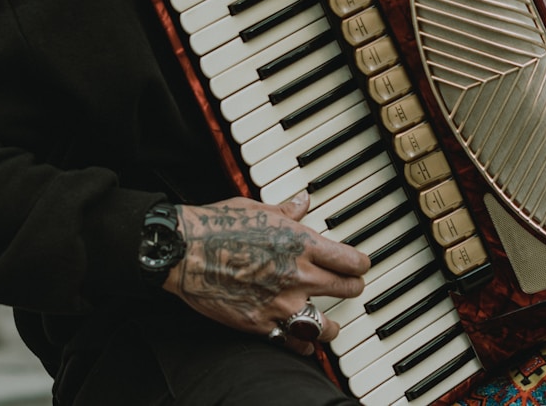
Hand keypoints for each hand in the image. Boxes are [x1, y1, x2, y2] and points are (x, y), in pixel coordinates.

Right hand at [163, 192, 369, 354]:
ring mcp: (281, 303)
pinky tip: (303, 341)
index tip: (360, 265)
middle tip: (351, 288)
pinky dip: (301, 343)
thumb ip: (287, 212)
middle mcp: (298, 275)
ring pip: (326, 326)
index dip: (361, 264)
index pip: (351, 260)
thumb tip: (302, 201)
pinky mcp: (261, 323)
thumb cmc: (216, 226)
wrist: (184, 252)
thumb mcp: (257, 209)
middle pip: (347, 289)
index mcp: (301, 243)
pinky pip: (293, 341)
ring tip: (331, 325)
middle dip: (352, 288)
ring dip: (331, 326)